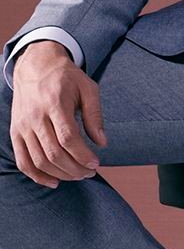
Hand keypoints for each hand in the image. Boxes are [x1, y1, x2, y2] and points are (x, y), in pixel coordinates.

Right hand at [10, 40, 106, 187]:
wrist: (35, 66)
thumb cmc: (67, 78)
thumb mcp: (88, 88)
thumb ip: (95, 115)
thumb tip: (102, 143)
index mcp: (55, 103)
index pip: (68, 138)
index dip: (83, 155)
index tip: (96, 164)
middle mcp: (35, 116)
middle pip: (54, 153)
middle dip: (75, 168)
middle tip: (90, 173)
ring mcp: (22, 126)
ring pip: (39, 160)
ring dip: (61, 174)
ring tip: (78, 176)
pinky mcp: (15, 133)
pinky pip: (23, 161)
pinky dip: (37, 176)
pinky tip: (54, 182)